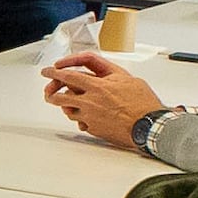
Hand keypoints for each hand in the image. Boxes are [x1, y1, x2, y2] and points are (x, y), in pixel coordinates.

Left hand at [40, 56, 161, 142]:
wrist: (149, 125)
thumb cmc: (142, 102)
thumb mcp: (125, 78)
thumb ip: (106, 72)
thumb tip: (95, 69)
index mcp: (98, 86)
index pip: (68, 76)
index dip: (54, 72)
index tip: (48, 71)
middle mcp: (90, 102)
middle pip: (60, 96)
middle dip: (51, 91)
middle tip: (48, 89)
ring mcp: (90, 117)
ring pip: (68, 110)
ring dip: (66, 105)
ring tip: (67, 103)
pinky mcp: (93, 129)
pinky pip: (80, 123)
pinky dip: (81, 118)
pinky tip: (87, 116)